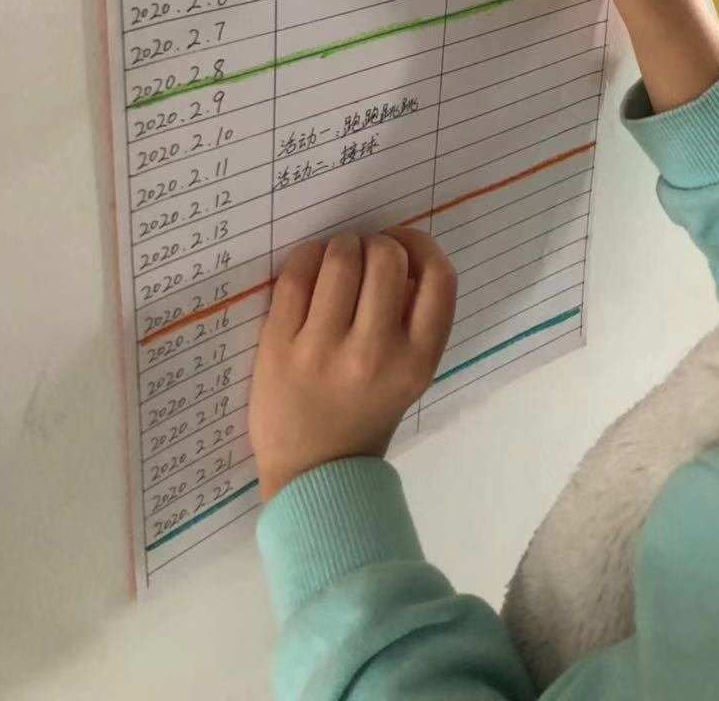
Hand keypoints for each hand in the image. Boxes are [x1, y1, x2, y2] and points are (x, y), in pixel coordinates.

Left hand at [249, 228, 456, 501]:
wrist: (313, 475)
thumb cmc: (367, 416)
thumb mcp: (411, 376)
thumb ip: (415, 321)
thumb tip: (399, 256)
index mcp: (417, 360)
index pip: (439, 277)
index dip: (422, 246)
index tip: (405, 250)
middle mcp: (375, 352)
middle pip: (387, 256)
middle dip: (377, 244)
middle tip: (365, 261)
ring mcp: (324, 348)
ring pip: (340, 257)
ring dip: (341, 246)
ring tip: (336, 263)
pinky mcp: (280, 345)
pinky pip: (296, 274)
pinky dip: (307, 257)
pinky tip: (310, 268)